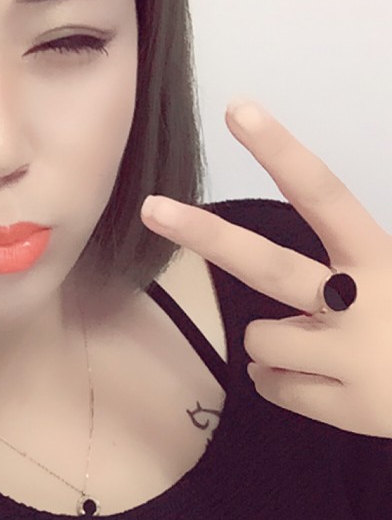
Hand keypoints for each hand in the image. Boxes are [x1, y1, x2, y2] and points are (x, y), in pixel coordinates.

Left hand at [140, 99, 391, 438]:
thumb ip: (350, 254)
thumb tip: (297, 231)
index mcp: (378, 257)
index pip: (322, 192)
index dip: (279, 151)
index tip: (238, 111)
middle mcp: (363, 302)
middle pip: (265, 265)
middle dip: (204, 234)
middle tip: (151, 207)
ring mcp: (353, 357)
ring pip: (258, 338)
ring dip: (274, 343)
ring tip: (319, 346)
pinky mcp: (348, 409)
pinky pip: (272, 384)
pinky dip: (283, 381)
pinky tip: (325, 380)